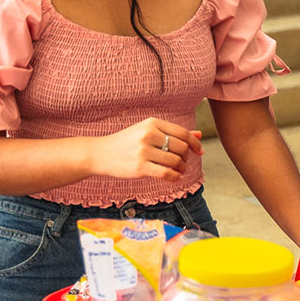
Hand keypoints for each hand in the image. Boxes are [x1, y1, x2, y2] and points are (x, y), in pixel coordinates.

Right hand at [88, 118, 203, 180]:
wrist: (100, 153)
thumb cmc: (127, 142)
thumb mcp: (149, 132)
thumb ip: (174, 133)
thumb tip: (199, 134)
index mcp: (152, 123)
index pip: (182, 133)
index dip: (195, 143)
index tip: (199, 151)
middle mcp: (148, 134)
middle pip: (181, 147)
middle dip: (186, 157)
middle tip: (183, 162)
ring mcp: (143, 151)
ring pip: (175, 161)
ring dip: (181, 168)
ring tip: (179, 170)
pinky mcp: (139, 167)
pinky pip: (166, 173)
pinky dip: (175, 177)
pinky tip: (175, 177)